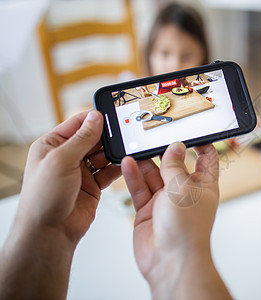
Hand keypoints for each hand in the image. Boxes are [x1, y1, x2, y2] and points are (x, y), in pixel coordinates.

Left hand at [18, 110, 120, 243]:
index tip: (112, 113)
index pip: (76, 124)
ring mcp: (80, 172)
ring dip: (113, 152)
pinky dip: (117, 168)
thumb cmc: (43, 198)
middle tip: (124, 132)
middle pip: (92, 138)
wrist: (49, 232)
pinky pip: (108, 172)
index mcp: (51, 145)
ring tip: (126, 148)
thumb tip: (95, 118)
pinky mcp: (92, 186)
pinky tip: (125, 164)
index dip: (94, 118)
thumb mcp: (61, 160)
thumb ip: (81, 138)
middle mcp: (66, 157)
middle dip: (107, 136)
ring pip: (103, 155)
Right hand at [122, 142, 230, 298]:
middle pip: (174, 166)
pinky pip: (140, 189)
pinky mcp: (148, 210)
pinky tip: (127, 163)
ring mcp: (165, 201)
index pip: (206, 160)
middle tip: (153, 136)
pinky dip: (133, 176)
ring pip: (154, 176)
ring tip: (135, 147)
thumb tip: (175, 147)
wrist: (169, 260)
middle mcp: (184, 192)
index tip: (193, 130)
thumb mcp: (182, 188)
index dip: (202, 144)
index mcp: (203, 186)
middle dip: (164, 152)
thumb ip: (175, 166)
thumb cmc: (186, 229)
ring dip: (145, 163)